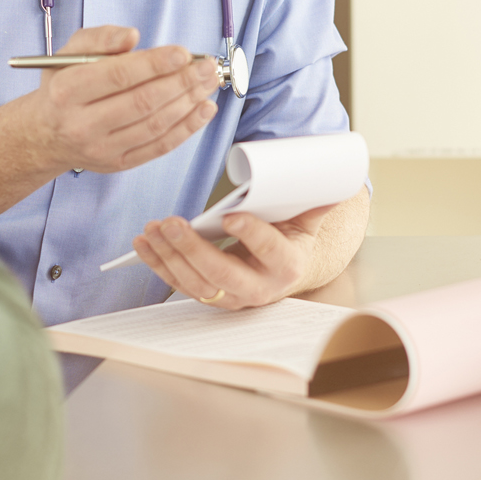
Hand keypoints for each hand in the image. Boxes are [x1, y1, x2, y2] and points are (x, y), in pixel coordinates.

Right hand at [28, 24, 220, 173]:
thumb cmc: (62, 87)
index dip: (154, 64)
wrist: (45, 134)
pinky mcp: (117, 164)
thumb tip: (131, 36)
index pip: (118, 76)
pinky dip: (186, 128)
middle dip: (181, 82)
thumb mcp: (68, 53)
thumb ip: (99, 38)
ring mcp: (101, 148)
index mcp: (67, 91)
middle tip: (206, 66)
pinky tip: (203, 109)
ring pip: (155, 125)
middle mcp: (82, 124)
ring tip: (208, 83)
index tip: (182, 53)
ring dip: (189, 102)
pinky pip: (159, 147)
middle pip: (142, 102)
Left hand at [131, 205, 335, 309]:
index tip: (230, 215)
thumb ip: (316, 203)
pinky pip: (179, 283)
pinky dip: (157, 264)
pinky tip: (143, 243)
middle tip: (173, 223)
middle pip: (222, 274)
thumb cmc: (293, 239)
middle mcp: (259, 289)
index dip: (252, 235)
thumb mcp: (308, 221)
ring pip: (195, 283)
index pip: (270, 251)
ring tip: (152, 228)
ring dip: (169, 256)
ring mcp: (231, 297)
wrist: (285, 271)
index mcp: (288, 266)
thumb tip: (337, 182)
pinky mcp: (209, 296)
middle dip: (194, 251)